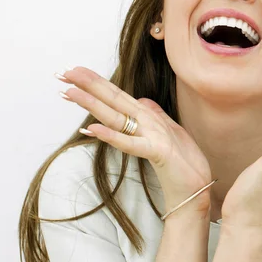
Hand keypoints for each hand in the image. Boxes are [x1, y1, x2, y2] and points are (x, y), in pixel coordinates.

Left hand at [57, 66, 211, 214]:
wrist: (196, 189)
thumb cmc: (182, 163)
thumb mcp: (168, 133)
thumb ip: (156, 115)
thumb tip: (141, 100)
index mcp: (148, 118)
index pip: (117, 97)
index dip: (95, 84)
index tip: (72, 73)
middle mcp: (149, 122)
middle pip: (113, 100)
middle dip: (88, 85)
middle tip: (64, 71)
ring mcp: (153, 135)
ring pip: (118, 116)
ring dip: (93, 103)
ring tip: (70, 92)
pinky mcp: (158, 152)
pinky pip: (131, 144)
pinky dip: (112, 136)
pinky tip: (92, 129)